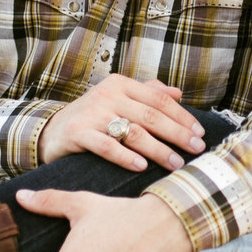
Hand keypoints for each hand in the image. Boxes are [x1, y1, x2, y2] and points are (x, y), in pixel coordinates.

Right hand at [40, 74, 205, 171]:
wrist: (52, 132)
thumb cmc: (93, 118)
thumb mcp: (118, 100)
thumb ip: (147, 93)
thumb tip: (178, 92)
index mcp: (121, 84)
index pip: (159, 100)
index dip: (182, 117)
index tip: (200, 133)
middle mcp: (108, 95)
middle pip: (151, 116)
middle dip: (177, 134)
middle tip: (196, 149)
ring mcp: (92, 114)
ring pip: (133, 132)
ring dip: (158, 150)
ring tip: (175, 163)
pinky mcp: (78, 133)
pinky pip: (107, 146)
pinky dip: (126, 157)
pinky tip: (142, 167)